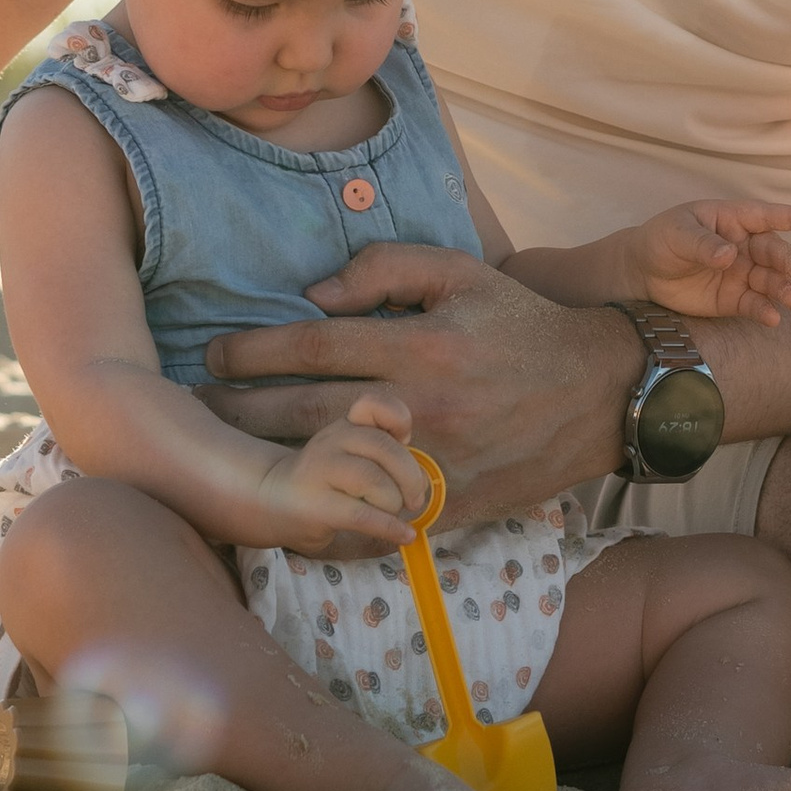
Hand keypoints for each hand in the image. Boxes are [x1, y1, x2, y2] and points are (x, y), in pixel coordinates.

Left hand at [201, 245, 638, 527]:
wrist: (599, 395)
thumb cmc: (521, 325)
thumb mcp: (463, 271)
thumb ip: (387, 267)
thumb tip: (316, 294)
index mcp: (418, 343)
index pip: (312, 347)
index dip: (252, 352)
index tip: (214, 355)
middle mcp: (417, 406)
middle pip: (300, 414)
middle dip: (235, 412)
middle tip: (191, 411)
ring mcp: (428, 464)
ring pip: (324, 470)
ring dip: (263, 465)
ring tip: (217, 459)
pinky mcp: (443, 508)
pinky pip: (366, 522)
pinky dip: (317, 522)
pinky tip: (278, 514)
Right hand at [250, 390, 429, 559]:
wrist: (269, 499)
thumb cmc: (323, 481)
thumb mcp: (348, 454)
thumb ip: (380, 455)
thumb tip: (420, 480)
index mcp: (345, 425)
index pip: (373, 404)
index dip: (399, 420)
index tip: (405, 441)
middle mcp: (332, 441)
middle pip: (385, 449)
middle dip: (411, 478)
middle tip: (414, 500)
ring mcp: (321, 471)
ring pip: (376, 482)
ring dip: (393, 504)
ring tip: (391, 515)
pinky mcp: (317, 505)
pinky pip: (363, 515)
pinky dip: (390, 528)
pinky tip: (404, 535)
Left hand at [633, 198, 790, 327]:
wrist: (642, 273)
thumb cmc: (661, 240)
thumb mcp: (677, 234)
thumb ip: (702, 244)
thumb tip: (728, 255)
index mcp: (732, 219)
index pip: (765, 216)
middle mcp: (743, 245)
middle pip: (772, 251)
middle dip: (790, 261)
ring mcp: (741, 273)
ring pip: (769, 280)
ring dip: (783, 289)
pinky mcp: (733, 299)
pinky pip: (754, 304)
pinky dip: (765, 310)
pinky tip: (773, 318)